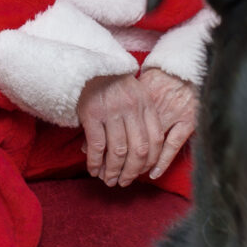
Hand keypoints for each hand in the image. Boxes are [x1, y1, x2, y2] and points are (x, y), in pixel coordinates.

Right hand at [80, 69, 199, 188]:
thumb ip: (143, 117)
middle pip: (139, 150)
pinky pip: (97, 146)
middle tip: (125, 182)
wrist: (90, 64)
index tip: (142, 172)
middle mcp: (132, 109)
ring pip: (118, 151)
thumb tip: (144, 150)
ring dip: (113, 170)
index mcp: (146, 104)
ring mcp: (112, 111)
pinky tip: (93, 169)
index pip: (156, 140)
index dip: (151, 161)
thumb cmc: (114, 82)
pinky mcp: (92, 114)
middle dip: (132, 171)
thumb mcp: (136, 94)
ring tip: (109, 180)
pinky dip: (95, 161)